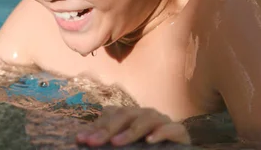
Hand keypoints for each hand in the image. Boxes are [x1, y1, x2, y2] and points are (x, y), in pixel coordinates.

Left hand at [76, 106, 190, 146]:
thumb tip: (81, 140)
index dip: (96, 127)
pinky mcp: (179, 131)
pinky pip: (171, 128)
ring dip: (130, 131)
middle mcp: (144, 115)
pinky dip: (160, 133)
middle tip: (92, 142)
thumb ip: (108, 142)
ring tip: (116, 143)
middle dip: (107, 128)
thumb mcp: (125, 147)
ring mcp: (162, 120)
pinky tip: (150, 141)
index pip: (110, 115)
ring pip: (146, 118)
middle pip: (125, 114)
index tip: (81, 140)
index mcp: (130, 117)